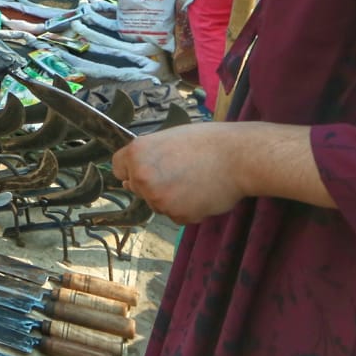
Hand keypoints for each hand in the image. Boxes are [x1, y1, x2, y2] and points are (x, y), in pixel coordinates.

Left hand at [111, 123, 247, 223]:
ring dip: (172, 198)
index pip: (118, 167)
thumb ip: (147, 157)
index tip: (149, 167)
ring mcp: (158, 198)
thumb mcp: (169, 139)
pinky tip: (202, 192)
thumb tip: (129, 179)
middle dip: (154, 184)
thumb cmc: (207, 142)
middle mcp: (142, 177)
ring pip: (158, 204)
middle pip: (138, 188)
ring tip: (195, 179)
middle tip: (181, 170)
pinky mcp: (176, 215)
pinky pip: (176, 216)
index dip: (133, 168)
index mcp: (137, 153)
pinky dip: (188, 209)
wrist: (238, 157)